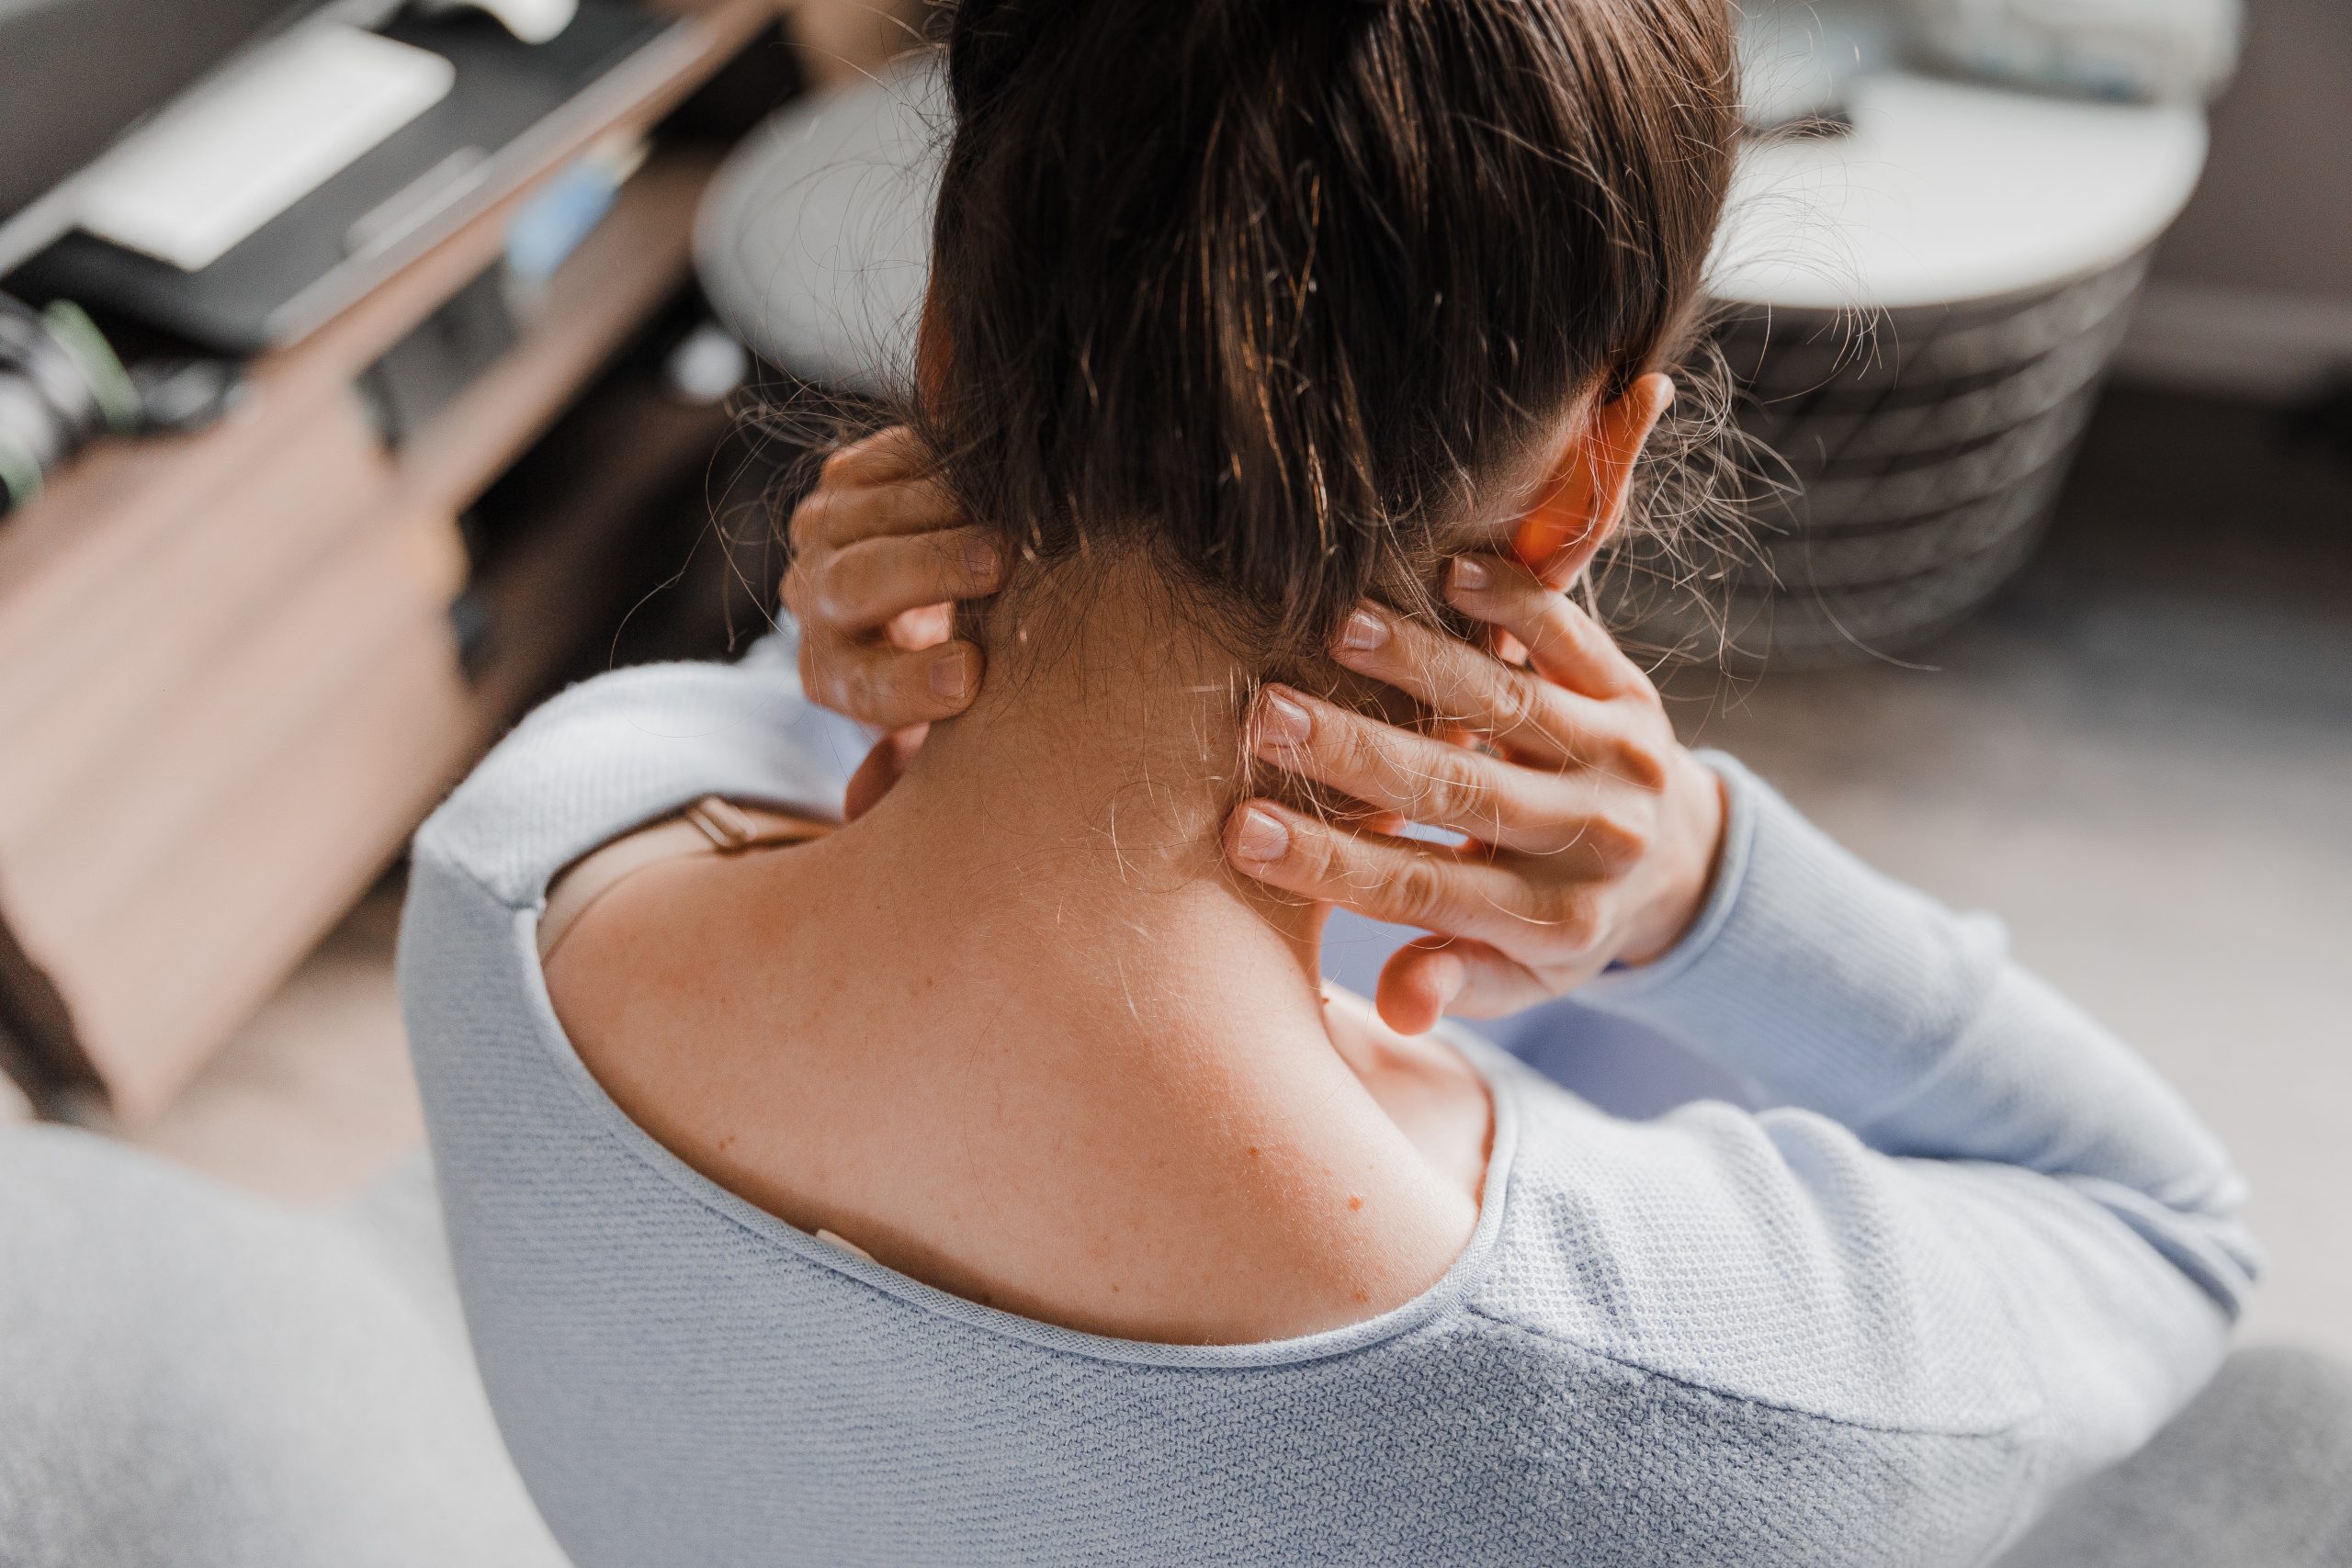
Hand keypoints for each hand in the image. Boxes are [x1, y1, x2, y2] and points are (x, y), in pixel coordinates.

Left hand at [780, 428, 1001, 817]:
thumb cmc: (965, 671)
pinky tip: (988, 480)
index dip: (912, 684)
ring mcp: (823, 534)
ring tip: (1009, 514)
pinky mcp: (846, 478)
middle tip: (998, 562)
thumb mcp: (952, 729)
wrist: (957, 588)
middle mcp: (817, 604)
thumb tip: (865, 804)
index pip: (861, 686)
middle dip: (924, 571)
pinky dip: (937, 464)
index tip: (973, 676)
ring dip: (940, 509)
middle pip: (851, 587)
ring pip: (862, 515)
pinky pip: (881, 462)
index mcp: (837, 678)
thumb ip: (921, 768)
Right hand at [1222, 553, 1726, 1033]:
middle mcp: (1594, 839)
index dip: (1330, 862)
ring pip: (1509, 705)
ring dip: (1421, 662)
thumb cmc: (1562, 922)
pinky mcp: (1633, 691)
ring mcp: (1620, 758)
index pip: (1424, 890)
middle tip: (1263, 717)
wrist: (1683, 859)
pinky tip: (1446, 569)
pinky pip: (1569, 640)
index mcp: (1553, 920)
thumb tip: (1399, 1006)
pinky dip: (1513, 604)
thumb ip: (1457, 981)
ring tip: (1337, 630)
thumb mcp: (1519, 978)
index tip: (1241, 831)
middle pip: (1460, 792)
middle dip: (1354, 753)